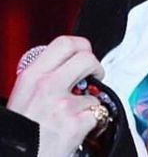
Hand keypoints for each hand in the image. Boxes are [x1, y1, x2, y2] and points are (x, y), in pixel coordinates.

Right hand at [7, 36, 105, 156]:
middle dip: (96, 67)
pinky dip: (93, 121)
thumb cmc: (21, 133)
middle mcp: (47, 86)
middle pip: (87, 58)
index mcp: (31, 76)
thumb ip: (43, 78)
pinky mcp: (76, 123)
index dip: (81, 46)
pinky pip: (98, 113)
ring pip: (94, 91)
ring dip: (89, 103)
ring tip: (74, 115)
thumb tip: (66, 64)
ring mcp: (63, 104)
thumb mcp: (22, 96)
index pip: (64, 42)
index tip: (85, 54)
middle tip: (95, 76)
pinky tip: (78, 128)